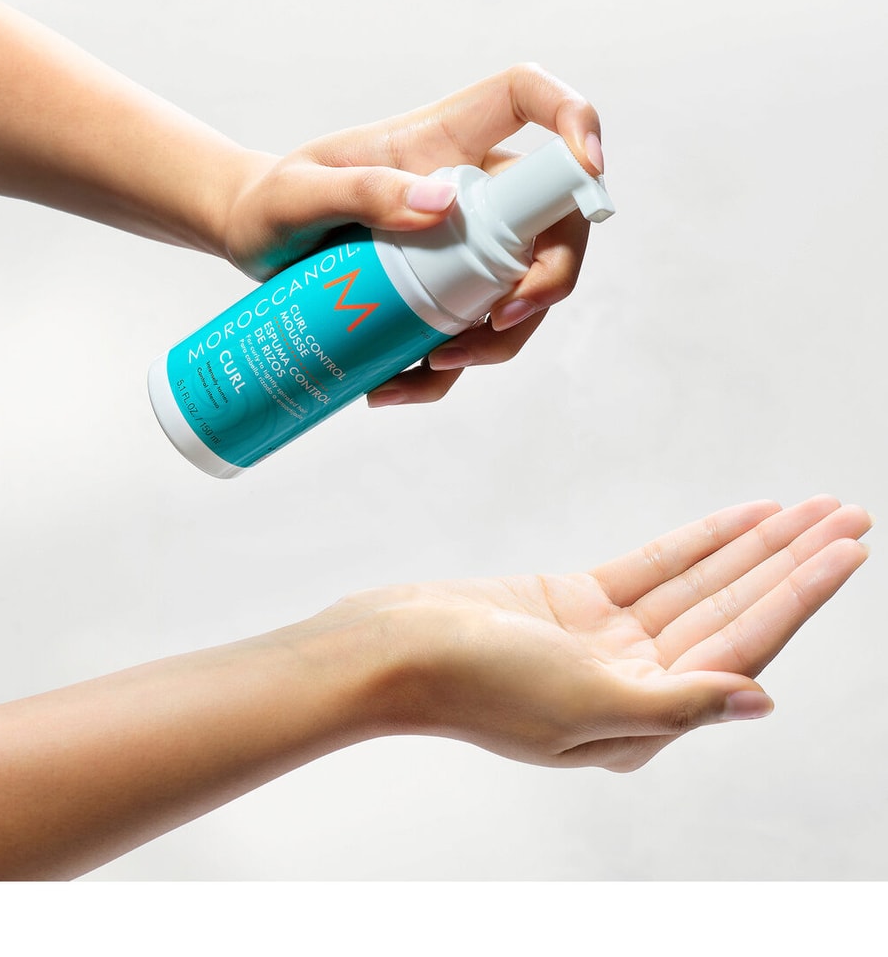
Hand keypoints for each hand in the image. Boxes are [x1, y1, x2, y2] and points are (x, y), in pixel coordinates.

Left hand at [222, 63, 603, 405]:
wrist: (253, 247)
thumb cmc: (271, 204)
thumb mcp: (298, 195)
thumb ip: (361, 190)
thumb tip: (441, 205)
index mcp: (445, 139)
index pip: (527, 98)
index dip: (574, 116)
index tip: (585, 164)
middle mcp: (470, 190)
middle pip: (556, 220)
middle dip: (552, 276)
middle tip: (501, 320)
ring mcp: (464, 247)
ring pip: (525, 292)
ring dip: (501, 340)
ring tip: (433, 365)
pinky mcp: (445, 296)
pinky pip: (472, 337)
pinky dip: (446, 373)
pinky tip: (393, 388)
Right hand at [338, 495, 869, 769]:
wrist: (389, 649)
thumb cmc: (471, 685)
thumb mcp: (580, 704)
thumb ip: (676, 703)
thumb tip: (759, 700)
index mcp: (643, 721)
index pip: (742, 648)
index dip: (799, 596)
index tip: (846, 550)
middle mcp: (635, 683)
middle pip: (732, 610)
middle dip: (792, 562)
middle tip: (848, 515)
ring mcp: (606, 641)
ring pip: (699, 583)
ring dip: (754, 546)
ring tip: (808, 509)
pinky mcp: (575, 603)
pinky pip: (653, 567)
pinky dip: (697, 541)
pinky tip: (740, 518)